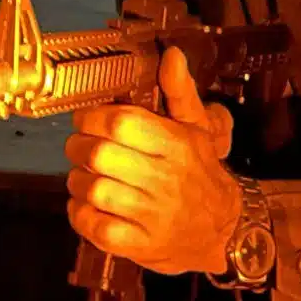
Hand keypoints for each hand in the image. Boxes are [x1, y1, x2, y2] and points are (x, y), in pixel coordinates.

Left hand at [65, 47, 243, 277]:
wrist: (222, 231)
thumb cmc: (200, 174)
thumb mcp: (196, 129)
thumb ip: (179, 91)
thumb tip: (171, 55)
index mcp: (176, 145)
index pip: (121, 122)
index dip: (92, 116)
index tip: (86, 118)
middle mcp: (164, 179)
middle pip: (99, 155)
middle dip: (77, 147)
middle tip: (79, 146)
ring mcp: (152, 215)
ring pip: (93, 190)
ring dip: (77, 181)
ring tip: (84, 176)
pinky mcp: (140, 245)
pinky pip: (95, 227)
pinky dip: (80, 213)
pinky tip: (87, 204)